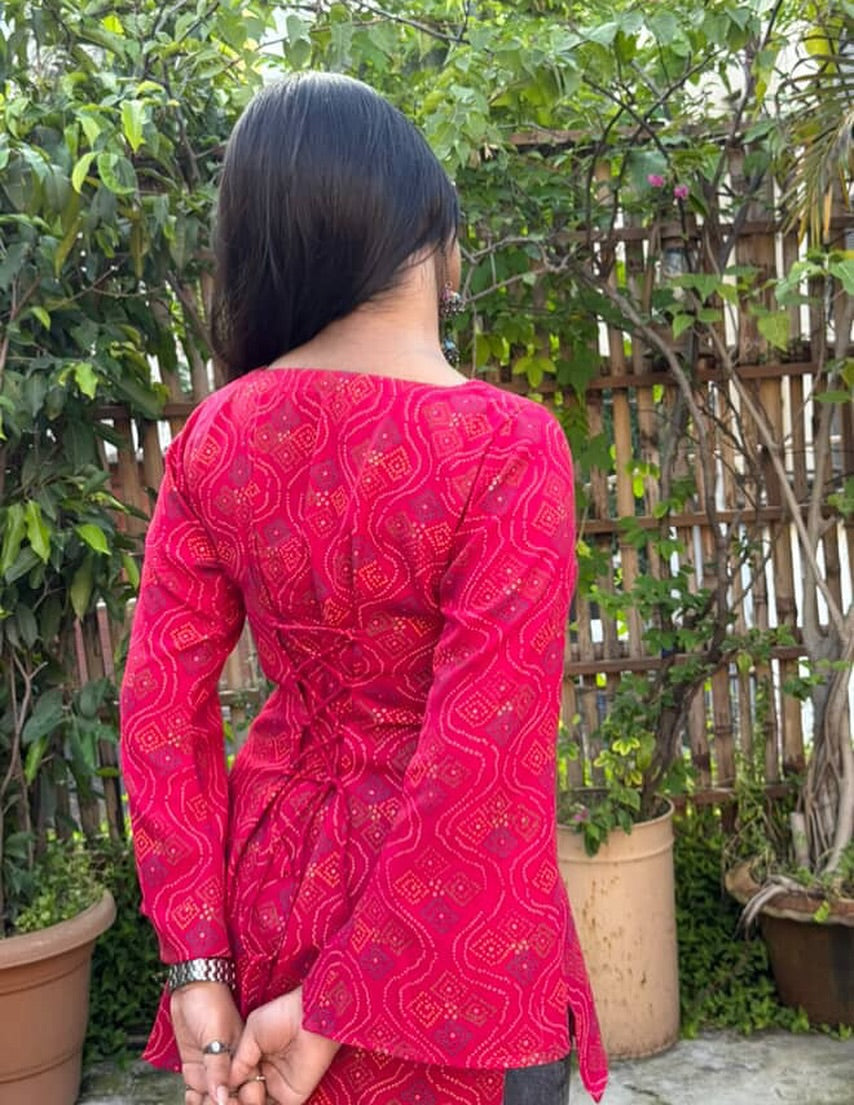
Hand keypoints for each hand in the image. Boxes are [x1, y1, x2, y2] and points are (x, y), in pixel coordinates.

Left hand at [171, 981, 250, 1104]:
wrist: (190, 986)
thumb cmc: (209, 1001)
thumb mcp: (215, 1034)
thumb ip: (218, 1067)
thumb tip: (222, 1100)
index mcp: (244, 1056)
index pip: (249, 1089)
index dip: (242, 1101)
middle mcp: (230, 1065)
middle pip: (231, 1096)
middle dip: (223, 1104)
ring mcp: (212, 1068)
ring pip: (212, 1098)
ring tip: (199, 1104)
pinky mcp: (196, 1067)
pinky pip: (197, 1092)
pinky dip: (194, 1100)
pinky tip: (191, 1101)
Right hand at [229, 987, 340, 1104]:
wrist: (309, 1017)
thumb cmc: (282, 1016)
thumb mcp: (252, 1033)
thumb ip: (239, 1060)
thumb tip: (223, 1084)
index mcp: (256, 1055)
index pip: (236, 1079)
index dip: (225, 1087)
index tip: (213, 1092)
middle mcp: (266, 1072)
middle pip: (244, 1095)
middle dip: (232, 1100)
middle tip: (223, 1100)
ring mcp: (279, 1086)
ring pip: (256, 1104)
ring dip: (243, 1104)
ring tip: (232, 1101)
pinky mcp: (292, 1097)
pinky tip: (246, 1103)